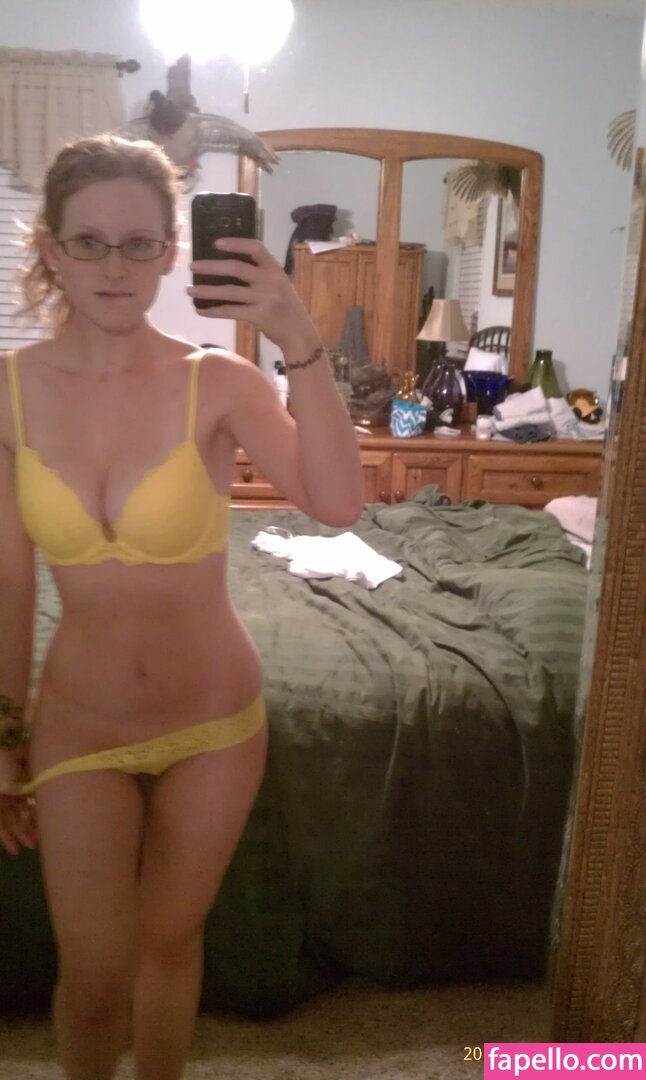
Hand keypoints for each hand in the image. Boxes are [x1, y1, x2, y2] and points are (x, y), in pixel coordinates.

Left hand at [0, 747, 36, 855]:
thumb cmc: (0, 763)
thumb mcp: (15, 756)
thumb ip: (29, 759)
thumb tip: (46, 756)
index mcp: (17, 781)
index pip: (33, 797)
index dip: (41, 808)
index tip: (51, 819)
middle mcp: (10, 794)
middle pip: (24, 813)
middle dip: (33, 826)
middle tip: (43, 839)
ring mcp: (1, 805)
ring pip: (13, 822)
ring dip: (22, 835)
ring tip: (31, 846)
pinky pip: (1, 827)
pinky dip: (7, 839)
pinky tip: (15, 850)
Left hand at [188, 238, 318, 352]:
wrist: (298, 332)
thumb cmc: (285, 307)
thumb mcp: (278, 284)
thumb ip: (260, 275)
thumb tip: (226, 267)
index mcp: (275, 269)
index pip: (255, 248)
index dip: (235, 243)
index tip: (216, 243)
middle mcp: (270, 280)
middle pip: (236, 268)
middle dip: (211, 266)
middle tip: (192, 266)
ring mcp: (265, 298)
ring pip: (230, 291)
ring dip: (207, 290)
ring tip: (190, 290)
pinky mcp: (259, 315)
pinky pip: (231, 311)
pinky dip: (214, 311)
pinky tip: (201, 310)